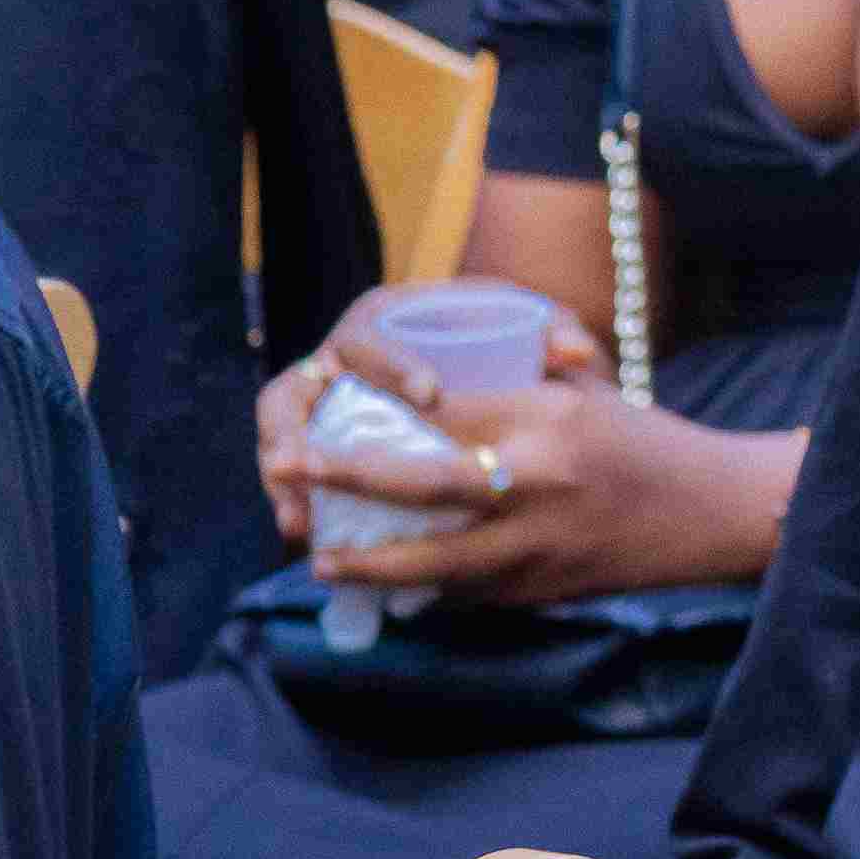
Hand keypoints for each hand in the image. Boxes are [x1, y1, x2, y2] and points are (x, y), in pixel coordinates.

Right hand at [247, 283, 605, 550]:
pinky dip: (292, 502)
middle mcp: (338, 357)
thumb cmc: (494, 339)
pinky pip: (288, 471)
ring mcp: (320, 400)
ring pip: (280, 434)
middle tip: (312, 472)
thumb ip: (552, 329)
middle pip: (297, 392)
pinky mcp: (318, 441)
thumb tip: (579, 354)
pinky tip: (305, 541)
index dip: (394, 367)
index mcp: (382, 318)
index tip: (430, 397)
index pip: (376, 337)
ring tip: (299, 526)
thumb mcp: (521, 327)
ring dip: (283, 481)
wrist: (466, 356)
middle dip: (298, 437)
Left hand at [289, 366, 785, 613]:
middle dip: (346, 478)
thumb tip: (440, 382)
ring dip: (369, 562)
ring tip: (320, 560)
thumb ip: (516, 380)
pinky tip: (387, 583)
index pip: (445, 414)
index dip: (379, 411)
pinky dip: (422, 589)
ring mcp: (536, 547)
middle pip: (422, 486)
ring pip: (432, 562)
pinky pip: (464, 594)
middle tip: (287, 467)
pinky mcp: (540, 593)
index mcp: (544, 422)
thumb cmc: (643, 440)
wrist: (708, 512)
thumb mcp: (585, 390)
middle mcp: (535, 485)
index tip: (324, 405)